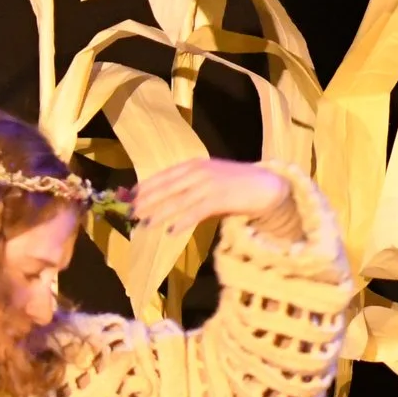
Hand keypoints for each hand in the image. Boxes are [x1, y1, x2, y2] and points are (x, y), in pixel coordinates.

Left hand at [129, 158, 293, 238]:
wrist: (266, 186)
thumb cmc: (237, 184)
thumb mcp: (210, 178)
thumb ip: (190, 186)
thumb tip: (166, 201)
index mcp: (195, 164)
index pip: (164, 175)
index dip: (146, 186)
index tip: (131, 197)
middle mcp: (199, 172)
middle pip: (166, 188)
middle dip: (147, 201)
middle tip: (131, 213)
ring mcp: (209, 184)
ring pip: (178, 201)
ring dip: (159, 213)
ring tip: (145, 224)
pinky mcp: (220, 198)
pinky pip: (196, 212)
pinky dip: (182, 222)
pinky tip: (171, 232)